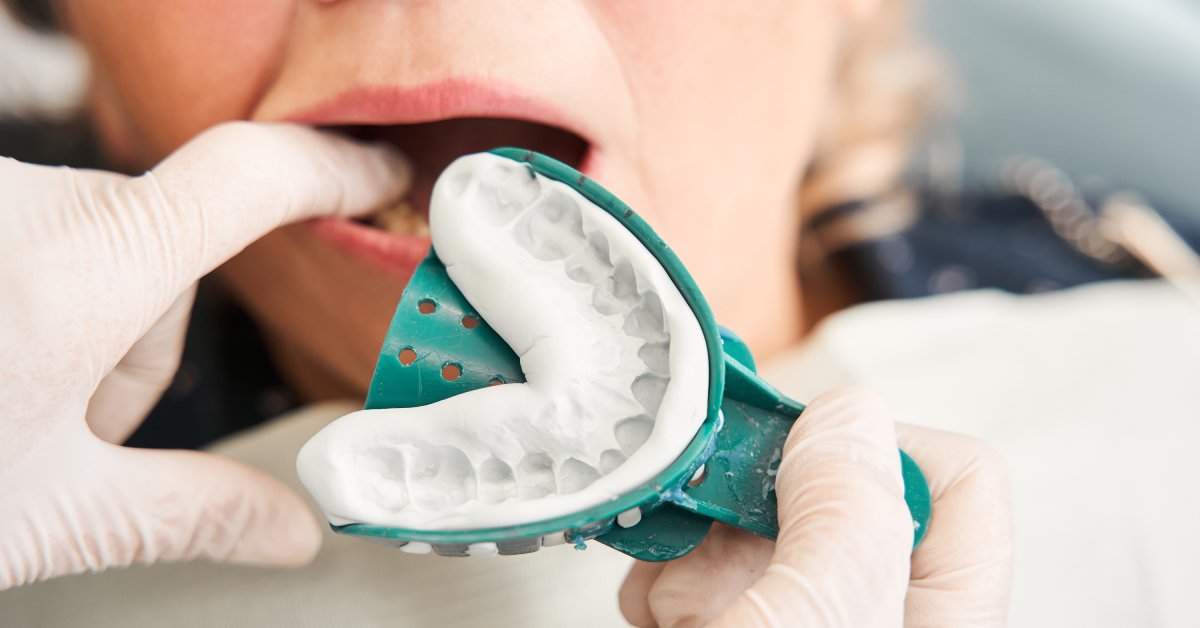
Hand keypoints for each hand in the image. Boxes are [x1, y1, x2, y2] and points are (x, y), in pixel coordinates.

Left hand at [0, 122, 409, 588]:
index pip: (253, 178)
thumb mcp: (52, 511)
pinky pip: (24, 236)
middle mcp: (30, 204)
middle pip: (160, 251)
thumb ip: (196, 513)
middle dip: (139, 347)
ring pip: (87, 247)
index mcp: (86, 267)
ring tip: (0, 409)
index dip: (334, 170)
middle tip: (68, 437)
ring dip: (75, 327)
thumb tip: (295, 530)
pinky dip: (23, 298)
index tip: (383, 175)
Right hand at [619, 387, 1012, 626]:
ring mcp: (803, 624)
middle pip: (836, 491)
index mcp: (936, 614)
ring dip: (698, 534)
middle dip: (753, 491)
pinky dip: (668, 576)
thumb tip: (848, 412)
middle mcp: (872, 614)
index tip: (787, 457)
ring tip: (665, 577)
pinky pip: (711, 576)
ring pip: (760, 530)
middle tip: (702, 501)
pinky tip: (652, 607)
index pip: (951, 477)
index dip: (871, 444)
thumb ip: (846, 516)